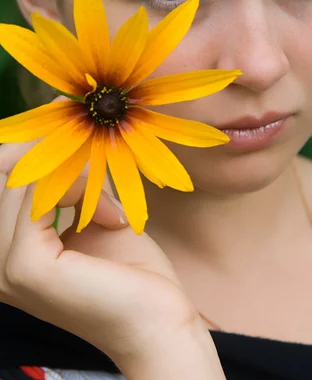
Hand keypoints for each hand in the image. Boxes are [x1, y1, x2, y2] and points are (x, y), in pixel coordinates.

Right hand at [0, 141, 204, 368]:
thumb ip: (64, 180)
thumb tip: (52, 128)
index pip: (1, 177)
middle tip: (96, 165)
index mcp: (7, 251)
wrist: (158, 321)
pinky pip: (39, 195)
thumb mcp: (90, 213)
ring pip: (22, 179)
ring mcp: (5, 269)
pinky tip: (113, 217)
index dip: (36, 150)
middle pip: (4, 172)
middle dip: (54, 156)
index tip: (79, 147)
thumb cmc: (130, 271)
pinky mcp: (26, 267)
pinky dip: (80, 192)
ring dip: (75, 177)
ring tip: (111, 206)